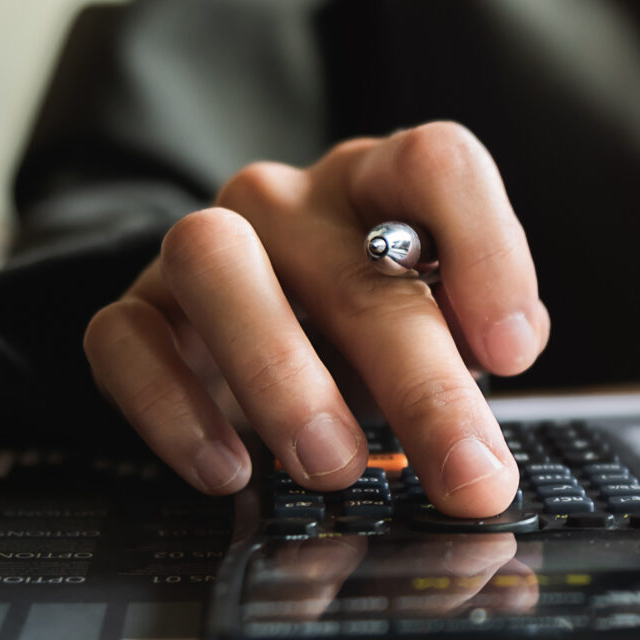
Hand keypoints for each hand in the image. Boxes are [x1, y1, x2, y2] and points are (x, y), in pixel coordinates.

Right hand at [82, 123, 549, 514]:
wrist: (250, 346)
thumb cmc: (363, 336)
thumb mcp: (435, 332)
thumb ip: (470, 345)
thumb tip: (493, 398)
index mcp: (382, 186)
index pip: (436, 164)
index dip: (486, 250)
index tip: (513, 353)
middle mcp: (292, 203)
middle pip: (356, 267)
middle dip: (423, 386)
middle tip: (466, 474)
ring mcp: (204, 247)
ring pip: (216, 262)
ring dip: (280, 373)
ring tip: (333, 465)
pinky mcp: (136, 309)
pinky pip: (126, 339)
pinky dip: (172, 409)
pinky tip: (227, 470)